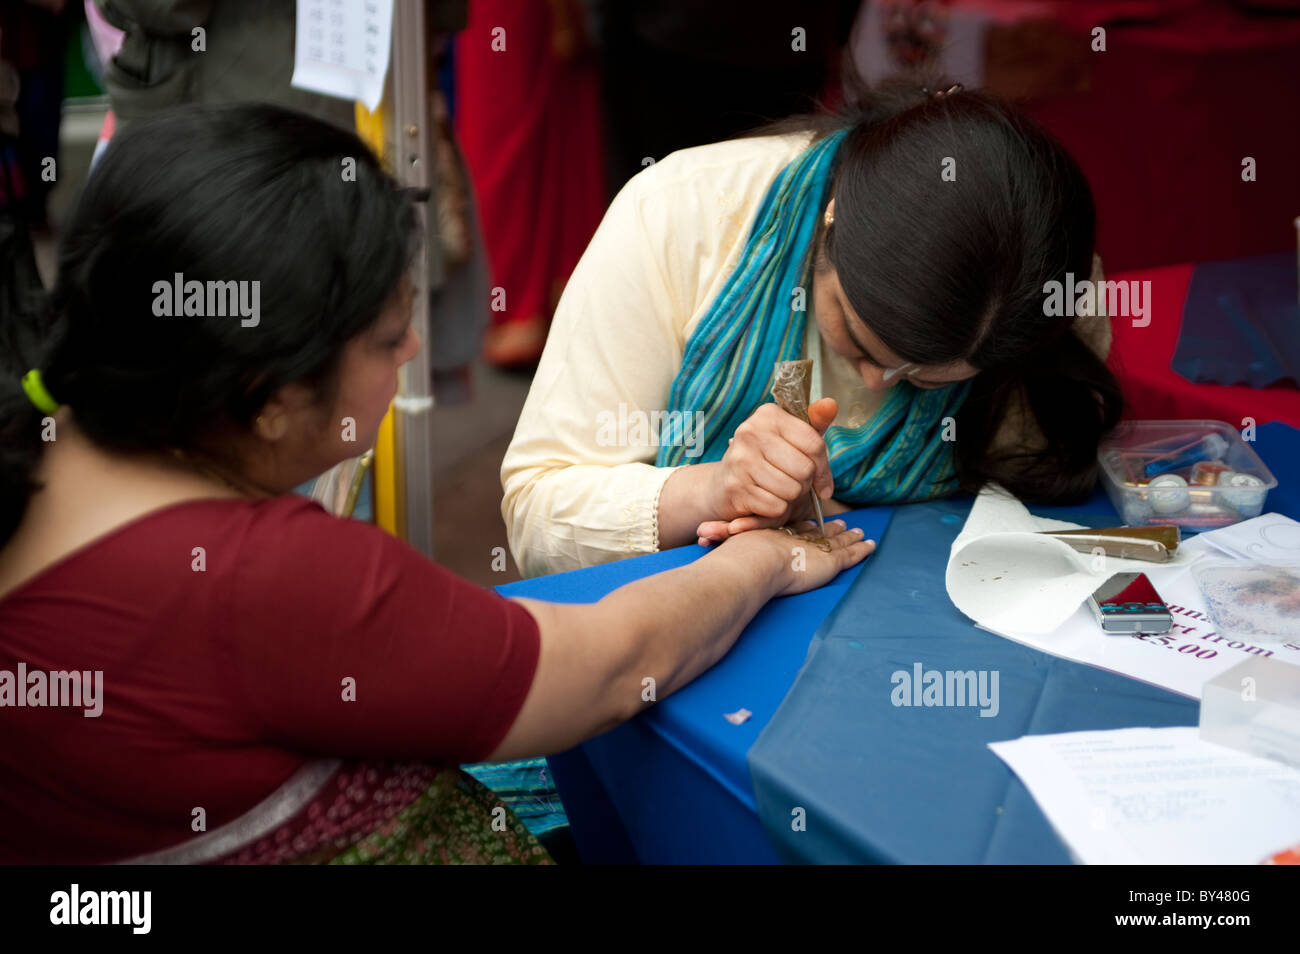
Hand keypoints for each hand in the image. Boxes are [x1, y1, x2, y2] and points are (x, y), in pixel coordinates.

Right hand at [700, 397, 836, 543]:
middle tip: (792, 482)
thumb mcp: (792, 438)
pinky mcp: (735, 487)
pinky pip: (776, 507)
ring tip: (778, 489)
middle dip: (804, 483)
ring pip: (792, 490)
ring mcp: (740, 459)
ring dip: (790, 497)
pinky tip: (765, 499)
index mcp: (768, 415)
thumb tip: (831, 405)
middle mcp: (750, 432)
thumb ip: (814, 422)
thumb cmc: (766, 459)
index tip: (822, 482)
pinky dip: (776, 509)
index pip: (814, 444)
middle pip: (804, 469)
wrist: (724, 483)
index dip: (824, 469)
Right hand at [720, 519, 875, 596]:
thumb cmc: (737, 555)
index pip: (796, 528)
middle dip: (832, 526)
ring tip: (861, 532)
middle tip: (843, 522)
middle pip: (821, 531)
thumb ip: (715, 534)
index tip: (814, 520)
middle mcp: (800, 539)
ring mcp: (817, 550)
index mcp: (780, 536)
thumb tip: (696, 532)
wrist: (755, 563)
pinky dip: (863, 549)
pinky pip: (853, 554)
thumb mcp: (726, 540)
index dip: (806, 523)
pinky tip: (871, 545)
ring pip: (839, 541)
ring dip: (851, 535)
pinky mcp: (832, 561)